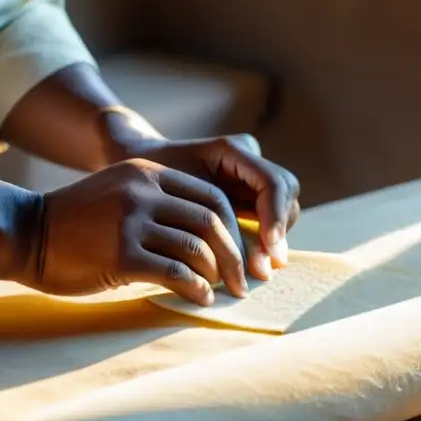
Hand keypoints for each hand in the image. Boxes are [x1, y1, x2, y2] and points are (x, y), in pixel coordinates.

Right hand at [27, 158, 249, 304]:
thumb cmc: (72, 225)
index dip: (234, 227)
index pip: (211, 196)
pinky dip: (195, 289)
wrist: (23, 234)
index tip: (240, 253)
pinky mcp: (119, 254)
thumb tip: (204, 242)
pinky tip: (199, 299)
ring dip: (218, 275)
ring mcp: (130, 222)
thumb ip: (155, 205)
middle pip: (211, 221)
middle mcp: (142, 192)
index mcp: (146, 173)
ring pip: (196, 249)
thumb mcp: (117, 196)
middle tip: (243, 281)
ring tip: (222, 292)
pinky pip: (174, 273)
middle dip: (234, 255)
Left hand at [132, 135, 300, 280]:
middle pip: (286, 193)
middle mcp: (247, 159)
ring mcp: (250, 176)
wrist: (134, 166)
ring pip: (283, 207)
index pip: (273, 182)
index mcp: (231, 150)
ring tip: (257, 271)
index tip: (269, 247)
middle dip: (278, 229)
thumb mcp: (167, 194)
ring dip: (274, 239)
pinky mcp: (247, 195)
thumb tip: (228, 252)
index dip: (275, 215)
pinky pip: (268, 217)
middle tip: (264, 268)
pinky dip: (263, 241)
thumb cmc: (147, 180)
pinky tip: (251, 266)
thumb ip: (200, 215)